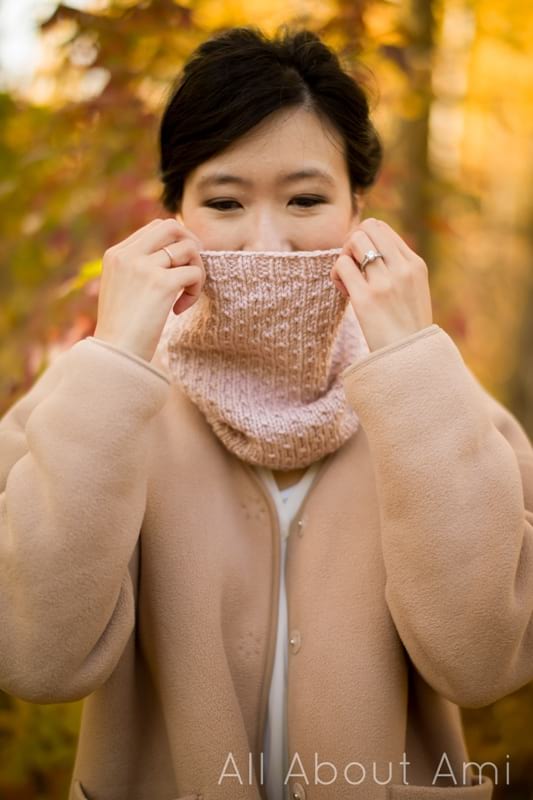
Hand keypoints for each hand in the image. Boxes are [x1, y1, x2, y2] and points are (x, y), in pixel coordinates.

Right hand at [94, 218, 205, 362]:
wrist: (114, 354)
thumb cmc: (120, 329)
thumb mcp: (121, 289)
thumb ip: (137, 268)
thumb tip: (173, 256)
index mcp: (116, 253)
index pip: (154, 228)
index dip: (175, 243)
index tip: (179, 267)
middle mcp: (128, 254)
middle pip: (172, 225)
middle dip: (191, 243)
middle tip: (192, 269)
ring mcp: (145, 267)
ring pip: (189, 248)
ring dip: (197, 270)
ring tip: (186, 294)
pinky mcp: (162, 284)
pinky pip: (194, 273)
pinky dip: (196, 291)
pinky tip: (180, 309)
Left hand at [330, 218, 433, 351]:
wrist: (410, 359)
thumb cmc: (407, 329)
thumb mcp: (414, 291)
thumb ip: (398, 269)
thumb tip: (368, 250)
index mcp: (416, 264)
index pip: (382, 229)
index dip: (366, 240)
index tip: (364, 263)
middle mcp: (402, 269)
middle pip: (367, 227)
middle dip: (352, 243)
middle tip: (352, 267)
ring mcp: (385, 282)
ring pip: (354, 241)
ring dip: (343, 256)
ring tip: (348, 280)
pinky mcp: (366, 298)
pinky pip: (342, 265)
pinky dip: (336, 274)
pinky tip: (344, 291)